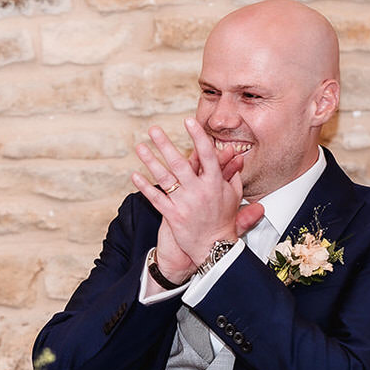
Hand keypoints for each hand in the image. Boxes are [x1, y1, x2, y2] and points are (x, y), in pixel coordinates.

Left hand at [132, 119, 263, 277]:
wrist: (214, 248)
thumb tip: (235, 155)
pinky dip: (145, 187)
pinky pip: (156, 198)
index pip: (206, 155)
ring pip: (165, 178)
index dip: (197, 137)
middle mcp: (199, 191)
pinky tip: (134, 175)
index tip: (189, 121)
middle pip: (180, 163)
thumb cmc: (223, 219)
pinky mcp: (173, 215)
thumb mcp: (233, 194)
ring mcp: (185, 203)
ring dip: (150, 161)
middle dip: (165, 145)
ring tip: (139, 147)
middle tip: (153, 129)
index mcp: (215, 183)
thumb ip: (232, 173)